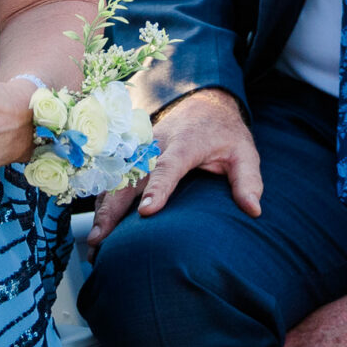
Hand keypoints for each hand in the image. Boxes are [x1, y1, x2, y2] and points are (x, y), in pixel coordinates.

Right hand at [86, 85, 259, 253]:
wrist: (203, 103)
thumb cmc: (224, 134)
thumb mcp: (244, 153)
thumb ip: (248, 180)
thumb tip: (253, 210)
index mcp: (184, 145)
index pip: (168, 168)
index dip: (158, 190)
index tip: (147, 212)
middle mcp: (156, 146)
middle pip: (130, 179)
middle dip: (114, 209)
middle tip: (100, 239)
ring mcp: (140, 151)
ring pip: (115, 180)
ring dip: (102, 211)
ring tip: (93, 243)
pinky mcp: (132, 156)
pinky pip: (112, 180)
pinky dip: (102, 203)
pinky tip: (97, 228)